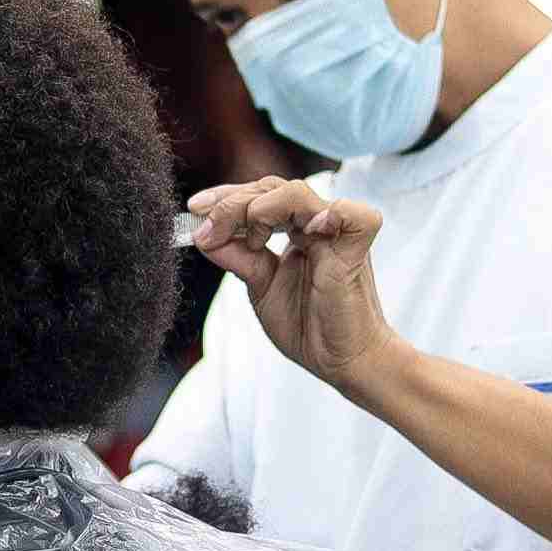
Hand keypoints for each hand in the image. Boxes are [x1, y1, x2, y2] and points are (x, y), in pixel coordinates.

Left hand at [188, 177, 394, 390]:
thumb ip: (236, 257)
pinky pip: (354, 215)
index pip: (259, 194)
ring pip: (299, 193)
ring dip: (262, 208)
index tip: (194, 209)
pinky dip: (330, 214)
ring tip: (251, 240)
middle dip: (233, 203)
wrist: (342, 362)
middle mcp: (316, 224)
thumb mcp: (260, 287)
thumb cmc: (308, 326)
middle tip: (209, 228)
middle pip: (272, 188)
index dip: (226, 196)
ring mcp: (337, 234)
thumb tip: (201, 234)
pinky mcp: (357, 251)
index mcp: (296, 230)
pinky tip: (304, 231)